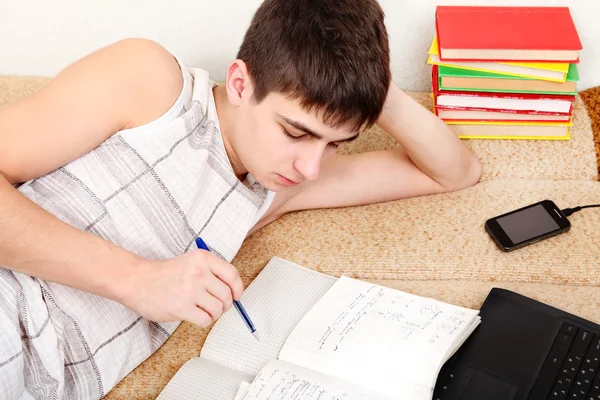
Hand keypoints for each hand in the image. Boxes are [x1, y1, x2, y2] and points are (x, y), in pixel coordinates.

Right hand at [120, 250, 243, 327]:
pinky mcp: (182, 307)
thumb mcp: (190, 261)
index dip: (238, 288)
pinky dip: (204, 321)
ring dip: (214, 314)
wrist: (137, 280)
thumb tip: (232, 291)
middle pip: (226, 295)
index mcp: (202, 258)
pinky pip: (206, 320)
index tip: (237, 296)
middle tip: (216, 306)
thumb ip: (210, 271)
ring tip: (204, 311)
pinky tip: (196, 316)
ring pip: (218, 309)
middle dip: (225, 304)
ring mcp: (190, 290)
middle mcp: (199, 272)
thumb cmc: (164, 273)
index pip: (232, 274)